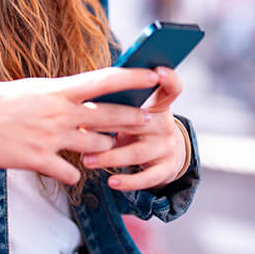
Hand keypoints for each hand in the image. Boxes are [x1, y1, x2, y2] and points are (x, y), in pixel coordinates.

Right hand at [0, 67, 159, 184]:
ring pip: (95, 146)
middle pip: (110, 116)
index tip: (155, 75)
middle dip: (135, 120)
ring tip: (107, 147)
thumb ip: (59, 95)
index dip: (134, 78)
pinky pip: (70, 171)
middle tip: (152, 123)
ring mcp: (51, 137)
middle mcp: (60, 112)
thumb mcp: (33, 89)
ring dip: (103, 148)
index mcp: (58, 89)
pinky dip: (74, 172)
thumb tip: (80, 95)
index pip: (106, 80)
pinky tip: (71, 171)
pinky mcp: (38, 160)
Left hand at [79, 67, 186, 190]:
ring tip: (86, 160)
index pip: (172, 87)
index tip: (157, 71)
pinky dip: (129, 181)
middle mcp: (165, 123)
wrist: (162, 155)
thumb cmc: (135, 125)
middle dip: (108, 124)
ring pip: (138, 152)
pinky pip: (148, 177)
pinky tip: (112, 182)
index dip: (168, 78)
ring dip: (110, 157)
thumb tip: (85, 95)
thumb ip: (118, 101)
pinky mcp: (166, 169)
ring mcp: (167, 147)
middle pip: (137, 121)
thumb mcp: (134, 109)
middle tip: (82, 126)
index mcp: (158, 103)